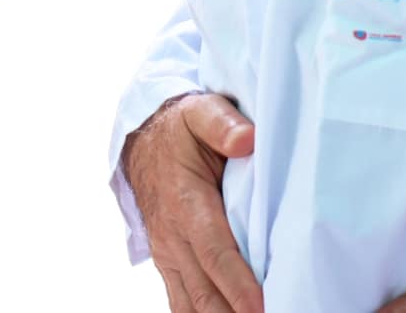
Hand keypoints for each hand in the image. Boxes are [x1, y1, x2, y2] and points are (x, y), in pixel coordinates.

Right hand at [122, 92, 263, 312]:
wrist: (143, 142)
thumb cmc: (181, 130)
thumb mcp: (200, 112)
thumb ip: (222, 123)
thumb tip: (249, 139)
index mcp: (186, 202)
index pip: (214, 252)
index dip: (238, 285)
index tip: (262, 307)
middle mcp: (173, 236)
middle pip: (205, 292)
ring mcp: (169, 255)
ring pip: (192, 306)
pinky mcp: (170, 265)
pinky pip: (184, 305)